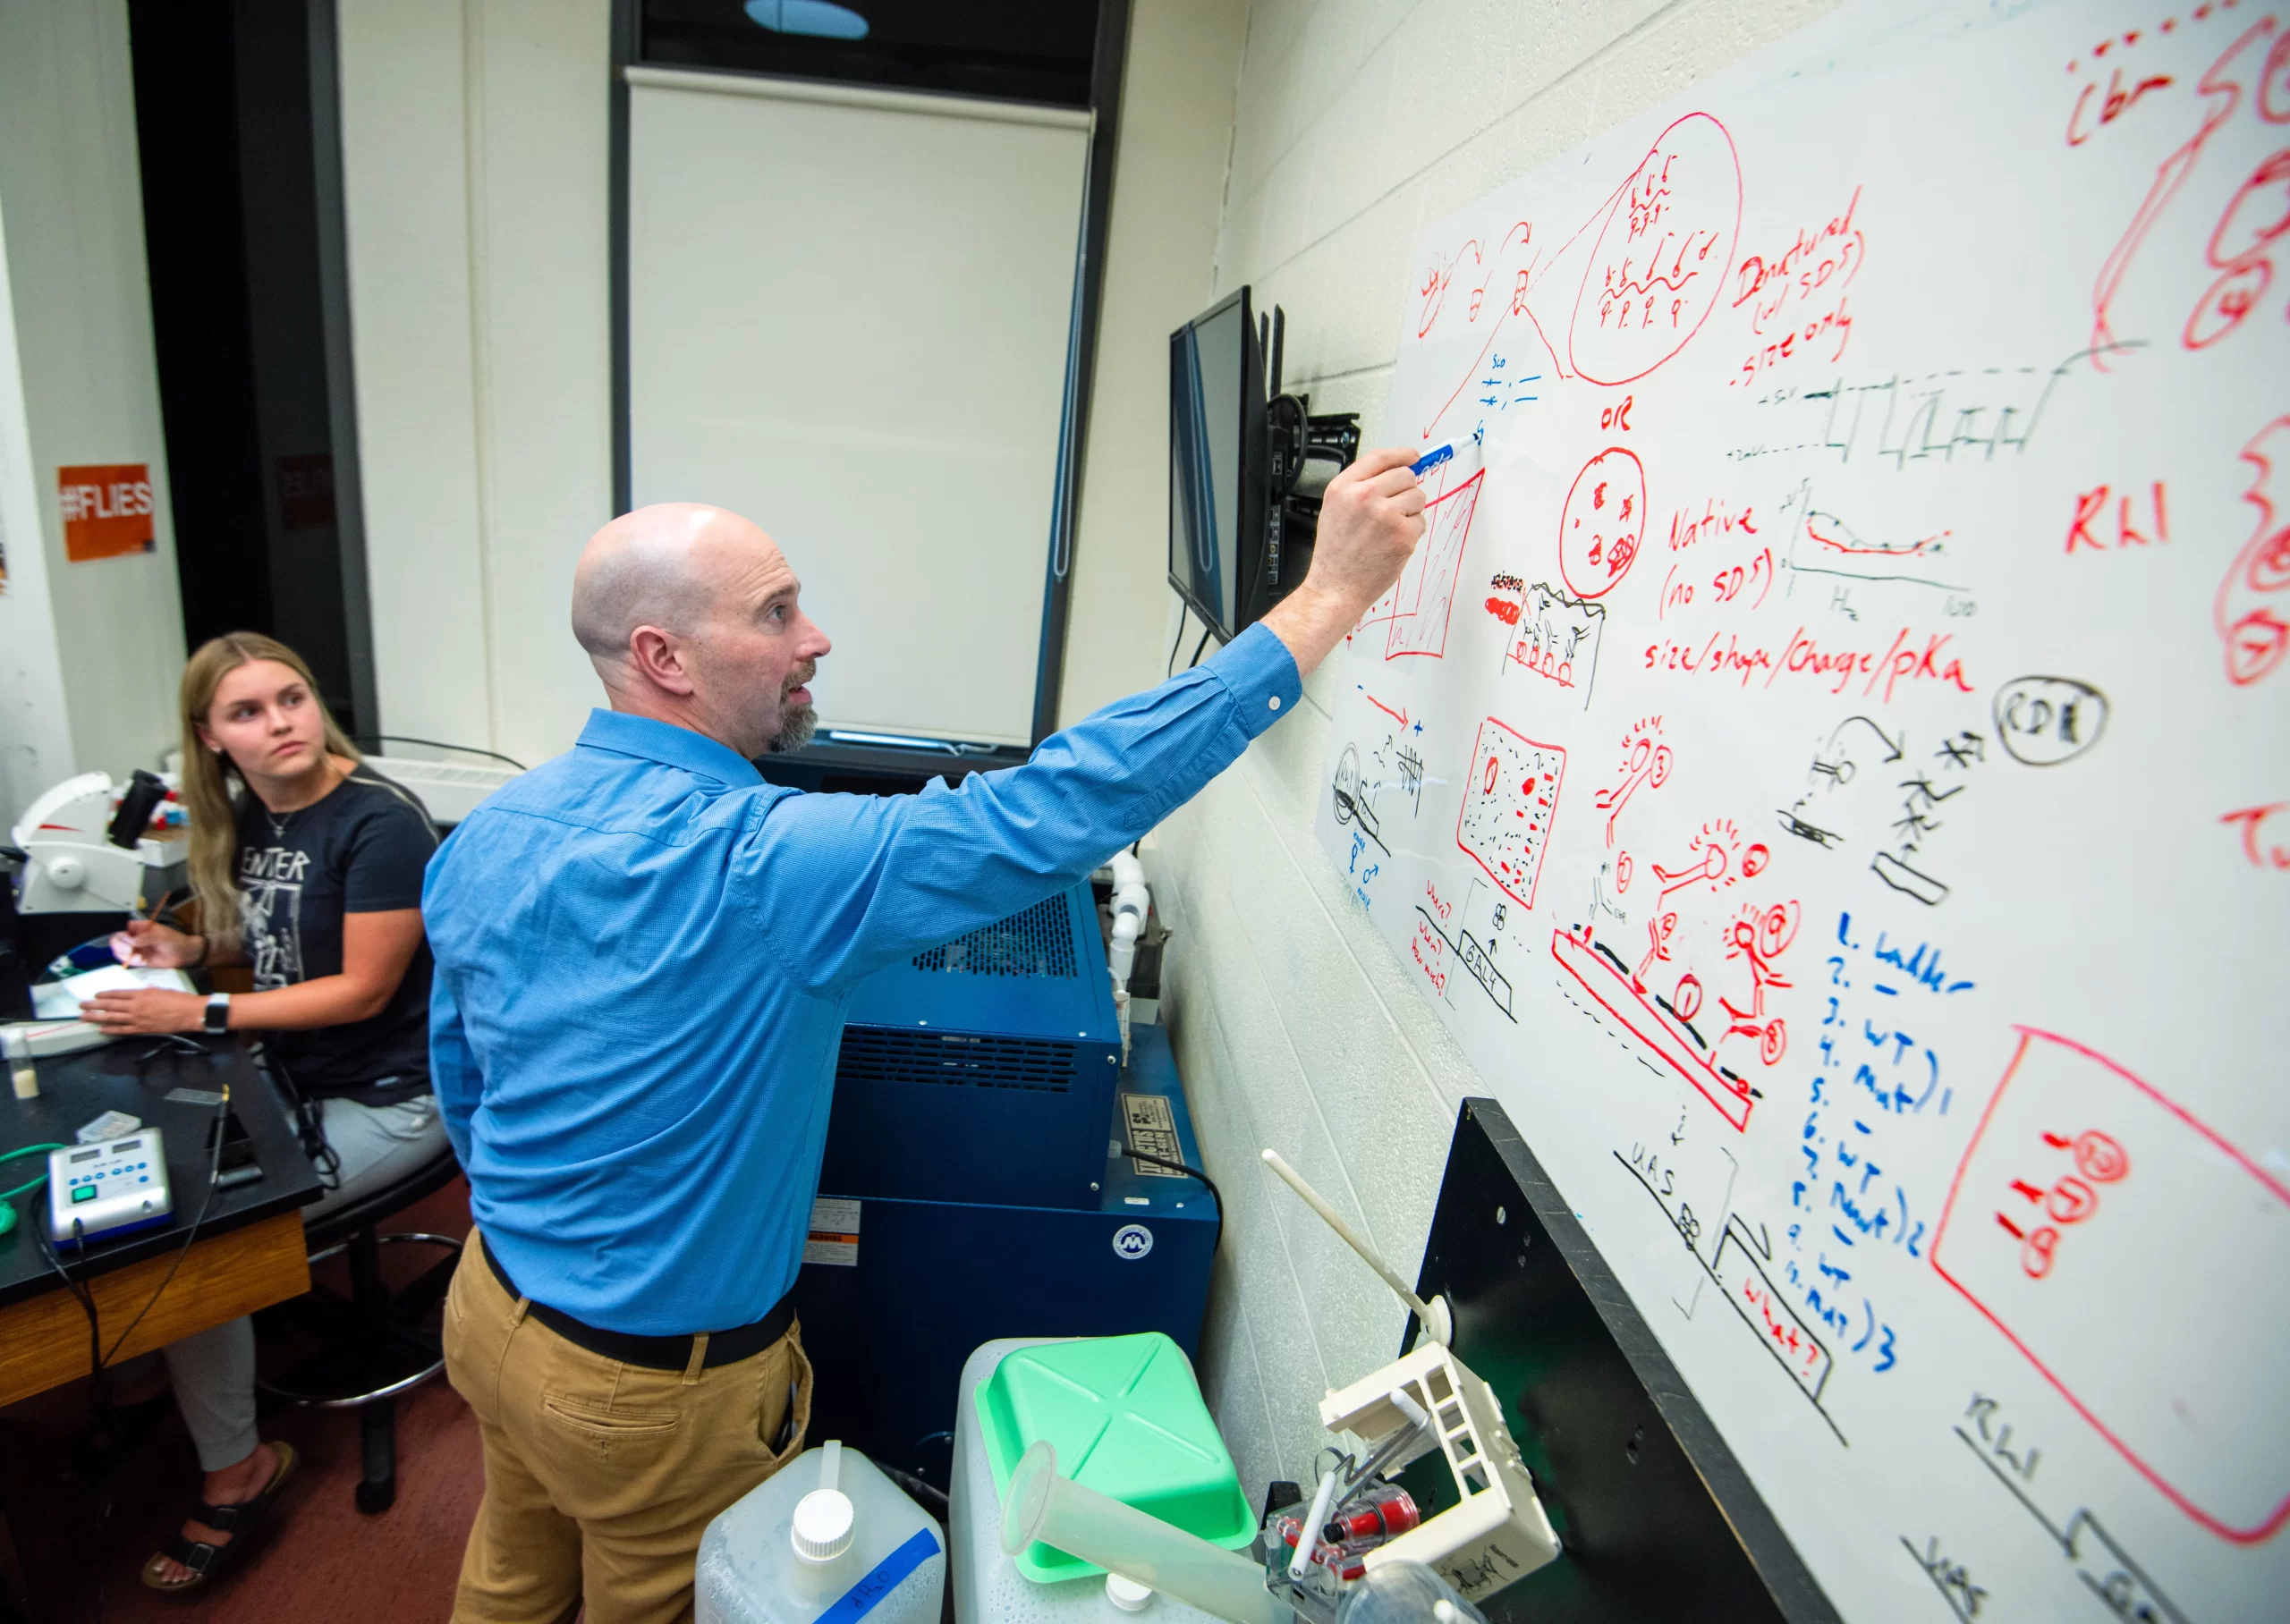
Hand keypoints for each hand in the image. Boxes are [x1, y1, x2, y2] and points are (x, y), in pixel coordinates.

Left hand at [81, 990, 206, 1035]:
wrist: (190, 1013)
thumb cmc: (179, 999)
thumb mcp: (162, 989)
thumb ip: (148, 991)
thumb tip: (141, 991)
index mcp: (141, 994)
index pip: (117, 993)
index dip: (105, 994)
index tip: (95, 995)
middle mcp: (135, 1006)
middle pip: (110, 1005)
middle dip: (93, 1005)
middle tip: (81, 1005)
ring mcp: (137, 1019)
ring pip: (112, 1018)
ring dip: (96, 1018)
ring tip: (84, 1017)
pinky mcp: (142, 1029)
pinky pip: (123, 1030)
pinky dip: (111, 1030)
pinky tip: (101, 1030)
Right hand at [111, 920, 201, 968]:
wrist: (183, 955)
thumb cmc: (174, 941)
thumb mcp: (162, 936)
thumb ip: (146, 938)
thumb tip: (132, 941)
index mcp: (138, 927)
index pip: (121, 930)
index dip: (121, 937)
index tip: (130, 942)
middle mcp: (134, 937)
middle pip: (116, 941)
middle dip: (120, 947)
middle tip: (131, 951)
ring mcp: (135, 948)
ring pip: (118, 952)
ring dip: (125, 956)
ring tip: (140, 958)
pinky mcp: (138, 959)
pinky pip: (127, 961)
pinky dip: (132, 962)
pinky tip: (143, 961)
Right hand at [1259, 447, 1427, 677]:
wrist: (1335, 588)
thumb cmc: (1335, 553)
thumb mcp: (1334, 509)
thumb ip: (1359, 487)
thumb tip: (1395, 472)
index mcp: (1344, 488)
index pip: (1380, 457)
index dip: (1401, 454)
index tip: (1413, 456)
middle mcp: (1364, 497)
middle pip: (1405, 475)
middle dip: (1406, 490)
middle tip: (1394, 509)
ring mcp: (1386, 515)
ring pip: (1418, 497)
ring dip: (1410, 512)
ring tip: (1389, 530)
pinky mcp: (1403, 535)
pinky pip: (1421, 521)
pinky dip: (1412, 532)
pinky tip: (1393, 543)